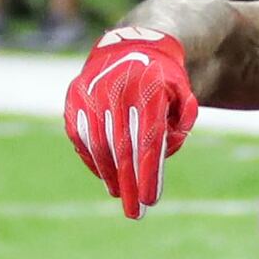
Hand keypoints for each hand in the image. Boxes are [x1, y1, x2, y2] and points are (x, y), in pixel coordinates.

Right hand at [61, 25, 198, 217]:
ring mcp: (91, 92)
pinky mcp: (75, 99)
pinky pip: (81, 137)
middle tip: (135, 212)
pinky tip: (105, 176)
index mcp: (148, 87)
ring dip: (109, 175)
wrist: (130, 45)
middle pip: (122, 148)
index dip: (148, 172)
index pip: (147, 139)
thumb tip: (163, 153)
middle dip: (129, 183)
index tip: (151, 199)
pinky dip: (92, 159)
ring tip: (120, 194)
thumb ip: (182, 122)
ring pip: (98, 144)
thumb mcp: (184, 94)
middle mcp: (116, 88)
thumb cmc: (163, 80)